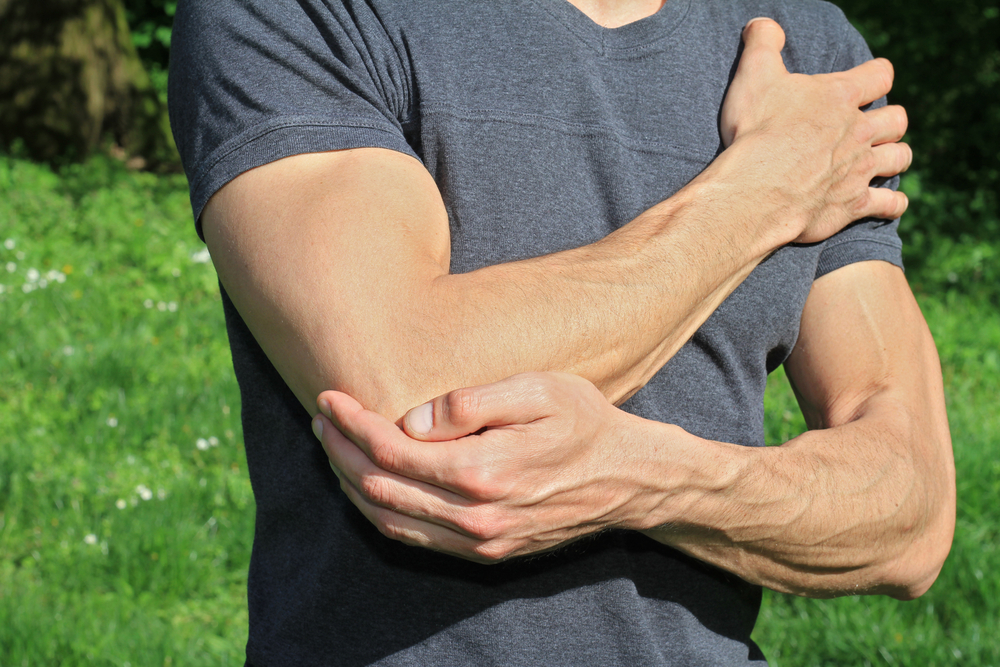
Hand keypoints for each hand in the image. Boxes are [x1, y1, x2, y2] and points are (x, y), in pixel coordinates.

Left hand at [312, 373, 653, 561]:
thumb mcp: (538, 390)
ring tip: (334, 447)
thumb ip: (471, 403)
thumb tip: (412, 422)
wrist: (627, 478)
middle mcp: (475, 516)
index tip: (329, 397)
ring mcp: (480, 541)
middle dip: (339, 451)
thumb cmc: (584, 422)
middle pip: (377, 488)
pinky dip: (379, 511)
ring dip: (350, 483)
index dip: (352, 423)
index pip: (390, 451)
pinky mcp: (486, 551)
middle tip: (322, 418)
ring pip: (388, 520)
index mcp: (482, 472)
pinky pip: (414, 539)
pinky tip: (368, 484)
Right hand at [719, 18, 911, 241]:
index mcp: (840, 96)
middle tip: (869, 127)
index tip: (867, 81)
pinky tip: (888, 204)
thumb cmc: (756, 131)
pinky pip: (889, 205)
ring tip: (880, 160)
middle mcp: (859, 131)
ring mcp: (860, 169)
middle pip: (897, 119)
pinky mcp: (854, 204)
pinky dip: (893, 205)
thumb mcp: (754, 75)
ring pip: (899, 158)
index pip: (880, 74)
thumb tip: (763, 24)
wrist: (757, 188)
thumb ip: (763, 43)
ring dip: (894, 157)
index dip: (876, 75)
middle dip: (889, 121)